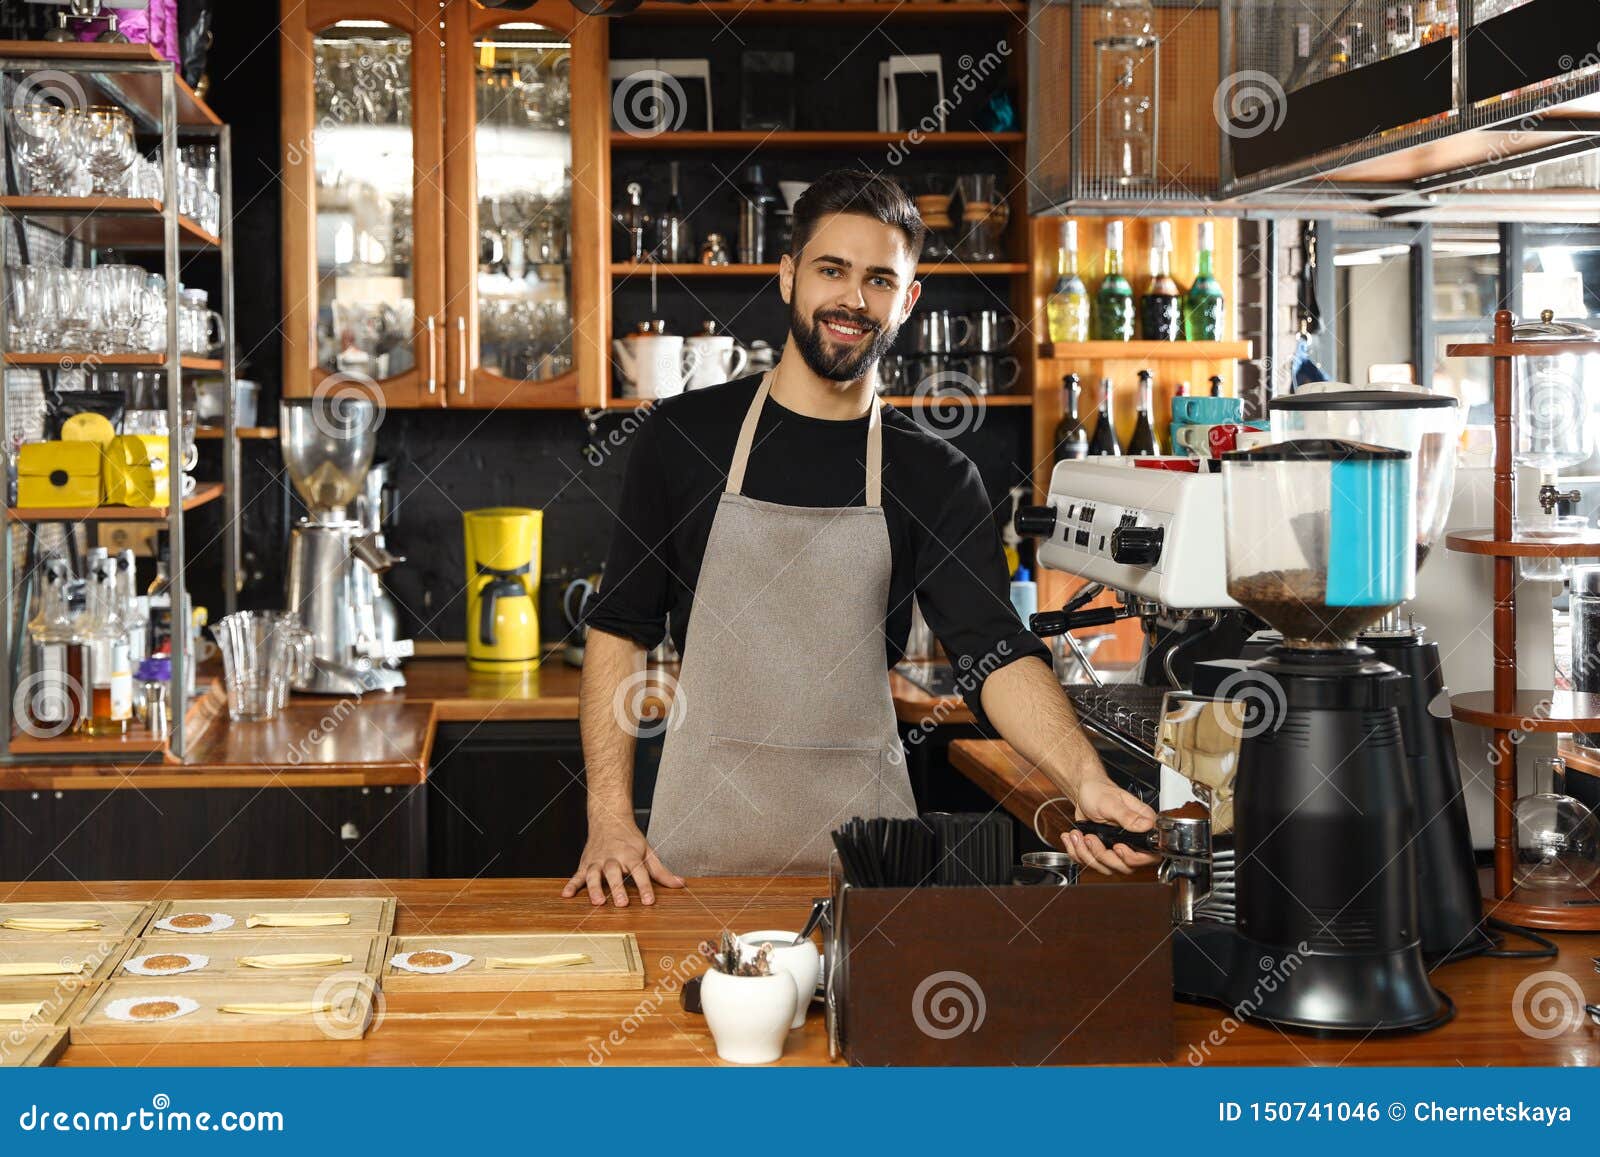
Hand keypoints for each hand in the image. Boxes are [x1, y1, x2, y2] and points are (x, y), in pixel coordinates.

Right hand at [561, 820, 683, 905]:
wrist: (608, 819)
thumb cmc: (629, 839)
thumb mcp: (648, 852)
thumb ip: (662, 872)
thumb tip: (680, 884)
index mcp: (630, 855)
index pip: (639, 872)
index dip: (645, 887)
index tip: (649, 901)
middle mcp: (612, 858)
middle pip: (615, 873)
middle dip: (618, 888)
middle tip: (622, 904)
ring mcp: (597, 861)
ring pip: (594, 874)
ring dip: (595, 888)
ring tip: (597, 902)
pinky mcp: (585, 864)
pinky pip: (576, 875)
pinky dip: (571, 885)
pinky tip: (566, 895)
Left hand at [1061, 778, 1159, 876]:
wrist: (1084, 792)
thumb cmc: (1099, 792)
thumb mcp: (1111, 803)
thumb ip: (1128, 816)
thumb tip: (1146, 825)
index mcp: (1142, 826)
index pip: (1149, 856)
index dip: (1132, 858)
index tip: (1116, 848)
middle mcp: (1132, 840)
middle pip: (1124, 867)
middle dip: (1101, 855)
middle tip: (1089, 838)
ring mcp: (1117, 848)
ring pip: (1106, 867)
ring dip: (1086, 853)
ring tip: (1077, 835)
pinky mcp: (1103, 851)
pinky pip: (1091, 863)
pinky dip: (1077, 853)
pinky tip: (1072, 839)